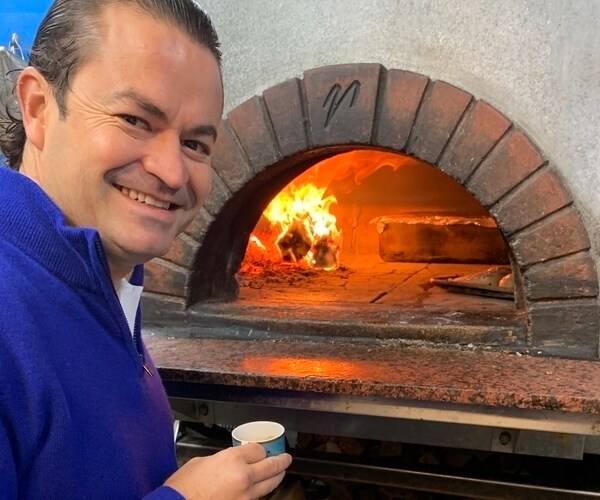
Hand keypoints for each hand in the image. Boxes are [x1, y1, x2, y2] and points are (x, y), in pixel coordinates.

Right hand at [164, 443, 291, 499]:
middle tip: (286, 459)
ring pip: (269, 486)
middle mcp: (243, 477)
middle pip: (271, 466)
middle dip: (281, 461)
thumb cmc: (183, 488)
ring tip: (280, 473)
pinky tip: (260, 490)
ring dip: (276, 478)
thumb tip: (229, 461)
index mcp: (232, 459)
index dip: (259, 450)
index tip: (260, 451)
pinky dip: (259, 494)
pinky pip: (256, 499)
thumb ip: (221, 459)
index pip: (258, 450)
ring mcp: (245, 496)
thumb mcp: (202, 462)